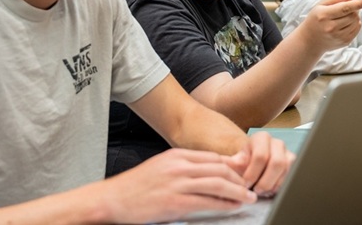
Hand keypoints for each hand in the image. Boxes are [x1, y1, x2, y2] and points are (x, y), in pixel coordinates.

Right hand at [100, 148, 255, 223]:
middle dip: (239, 179)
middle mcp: (179, 166)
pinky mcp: (175, 202)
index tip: (241, 174)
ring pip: (218, 184)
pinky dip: (224, 204)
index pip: (213, 158)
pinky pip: (207, 201)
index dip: (231, 167)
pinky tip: (232, 206)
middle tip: (250, 187)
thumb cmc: (135, 186)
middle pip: (220, 169)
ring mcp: (178, 183)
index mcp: (176, 155)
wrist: (111, 199)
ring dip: (238, 192)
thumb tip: (207, 172)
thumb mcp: (161, 166)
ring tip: (248, 198)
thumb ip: (183, 166)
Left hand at [227, 131, 295, 197]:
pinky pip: (291, 176)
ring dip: (273, 184)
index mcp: (261, 138)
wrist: (252, 163)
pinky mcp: (293, 164)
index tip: (245, 184)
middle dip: (265, 180)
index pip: (261, 156)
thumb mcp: (233, 161)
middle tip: (256, 190)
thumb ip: (228, 163)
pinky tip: (270, 190)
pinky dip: (280, 185)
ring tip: (262, 191)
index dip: (253, 173)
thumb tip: (224, 164)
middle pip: (277, 163)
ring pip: (287, 170)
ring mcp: (287, 153)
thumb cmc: (243, 162)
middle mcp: (277, 143)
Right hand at [301, 0, 361, 51]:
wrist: (310, 40)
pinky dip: (355, 24)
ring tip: (345, 16)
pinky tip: (346, 23)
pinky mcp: (344, 42)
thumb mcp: (321, 5)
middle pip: (352, 15)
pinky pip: (357, 30)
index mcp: (324, 15)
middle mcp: (331, 27)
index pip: (345, 8)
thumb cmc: (316, 19)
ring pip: (356, 22)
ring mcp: (338, 37)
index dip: (358, 4)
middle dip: (354, 9)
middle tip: (347, 8)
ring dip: (355, 16)